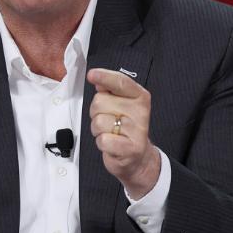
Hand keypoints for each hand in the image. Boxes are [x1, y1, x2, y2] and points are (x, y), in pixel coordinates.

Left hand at [87, 68, 160, 198]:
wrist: (137, 158)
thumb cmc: (126, 129)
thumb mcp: (121, 105)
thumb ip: (110, 90)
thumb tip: (98, 81)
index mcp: (139, 97)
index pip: (120, 82)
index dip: (104, 76)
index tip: (92, 75)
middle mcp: (140, 112)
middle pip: (100, 101)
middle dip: (96, 112)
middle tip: (108, 120)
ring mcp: (136, 130)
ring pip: (98, 121)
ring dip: (97, 129)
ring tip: (110, 133)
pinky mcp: (130, 148)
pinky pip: (102, 140)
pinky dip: (101, 143)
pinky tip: (111, 143)